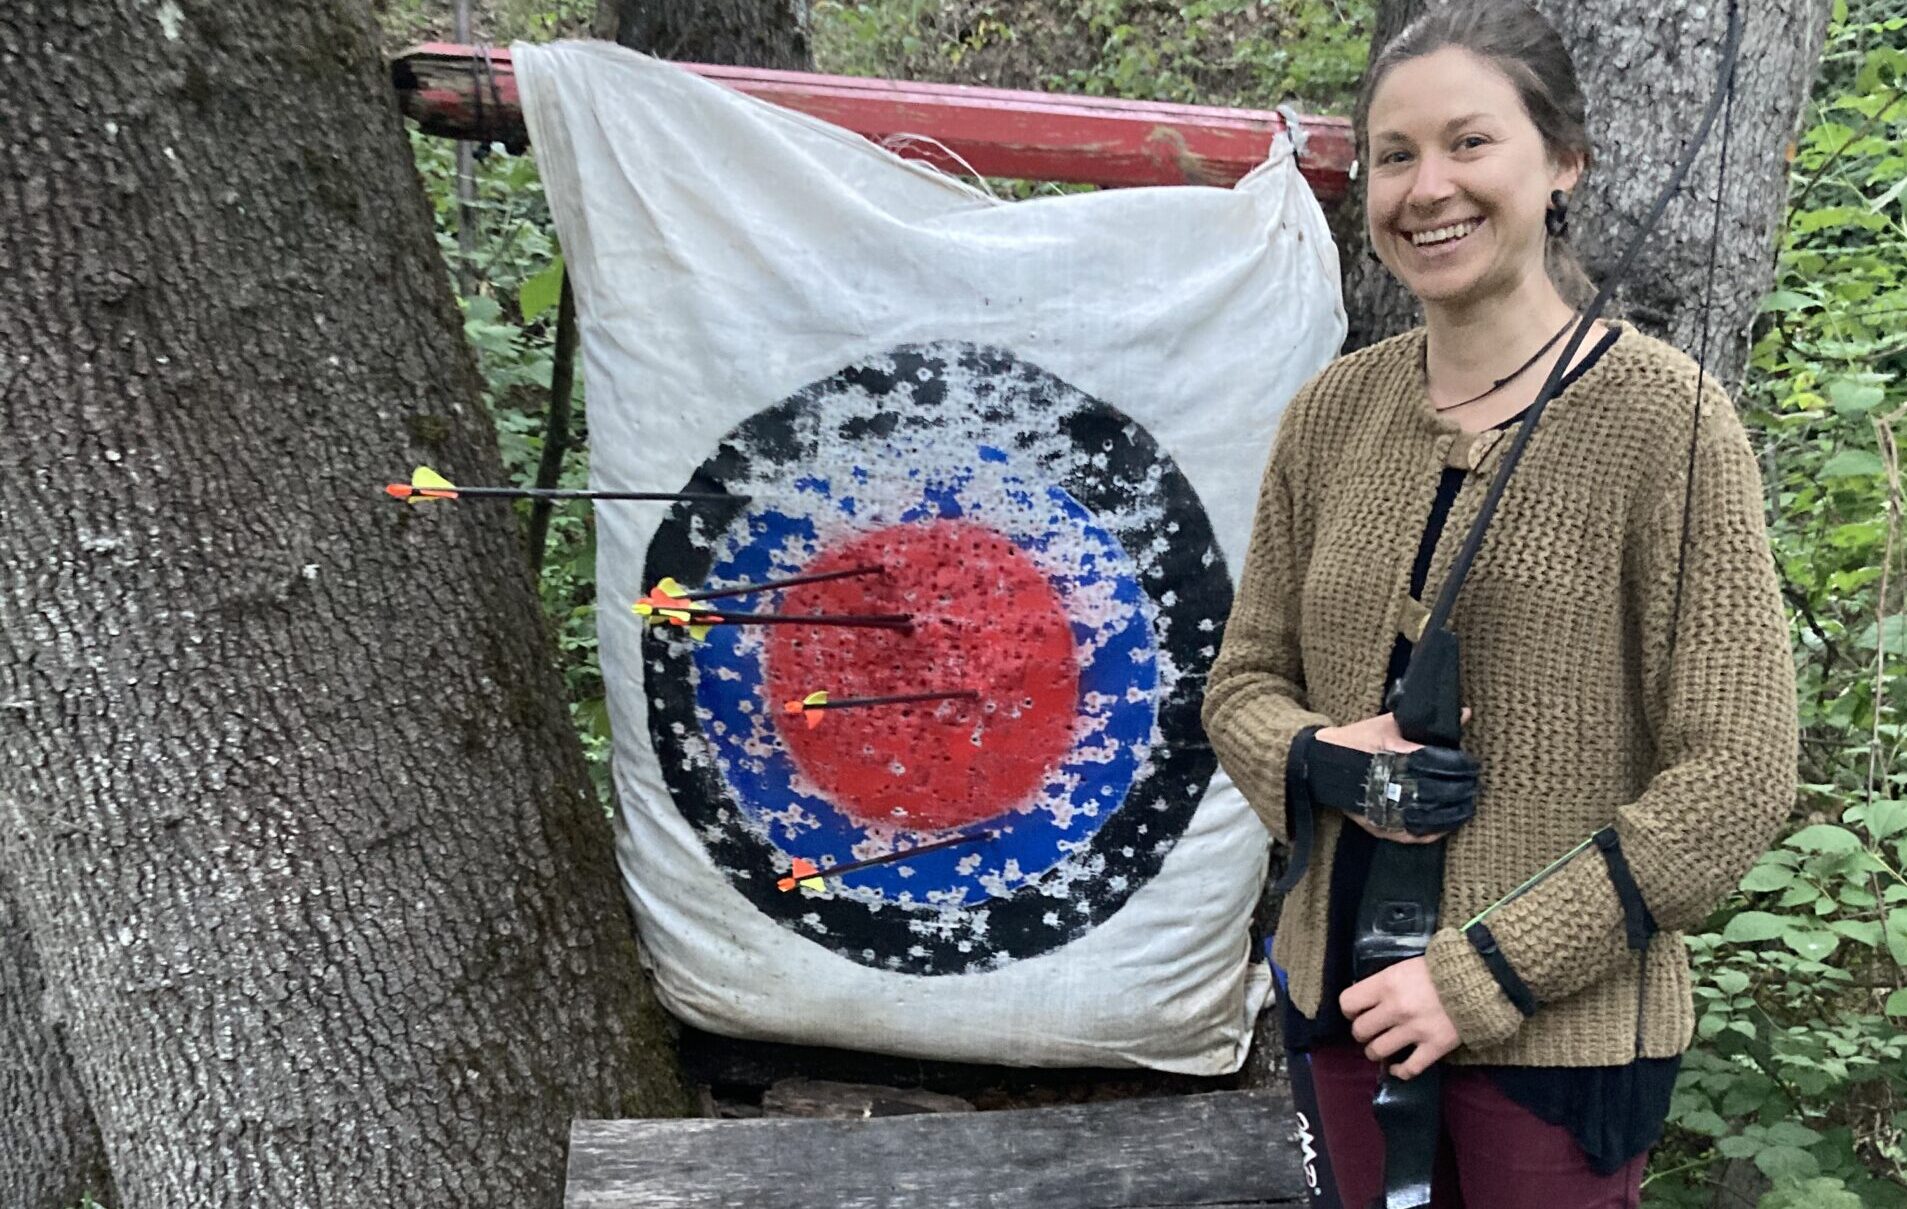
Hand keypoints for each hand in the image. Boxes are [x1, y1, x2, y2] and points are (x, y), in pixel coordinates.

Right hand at [1314, 710, 1471, 843]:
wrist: (1322, 763)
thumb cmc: (1358, 739)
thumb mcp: (1390, 723)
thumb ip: (1426, 723)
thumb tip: (1465, 714)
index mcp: (1396, 756)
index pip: (1440, 765)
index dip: (1460, 768)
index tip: (1472, 768)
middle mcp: (1391, 785)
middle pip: (1438, 792)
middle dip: (1460, 791)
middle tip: (1473, 788)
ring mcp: (1385, 808)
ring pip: (1428, 818)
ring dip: (1451, 814)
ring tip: (1466, 807)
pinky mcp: (1379, 825)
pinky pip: (1411, 835)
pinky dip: (1431, 833)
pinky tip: (1445, 827)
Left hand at [1339, 957, 1459, 1079]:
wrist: (1478, 980)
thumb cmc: (1438, 970)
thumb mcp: (1404, 967)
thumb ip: (1384, 982)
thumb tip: (1366, 997)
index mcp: (1386, 984)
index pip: (1348, 1003)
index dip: (1348, 1010)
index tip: (1355, 1012)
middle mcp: (1396, 1008)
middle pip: (1360, 1031)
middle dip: (1361, 1033)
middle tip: (1370, 1031)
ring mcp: (1415, 1030)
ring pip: (1377, 1051)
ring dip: (1375, 1052)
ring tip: (1380, 1048)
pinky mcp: (1434, 1047)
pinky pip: (1408, 1069)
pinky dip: (1399, 1072)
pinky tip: (1396, 1068)